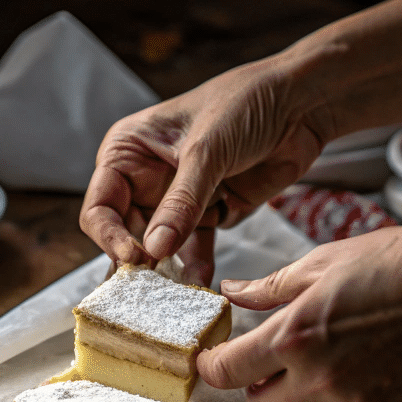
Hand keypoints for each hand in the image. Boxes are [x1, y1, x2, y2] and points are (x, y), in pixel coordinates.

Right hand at [79, 55, 330, 283]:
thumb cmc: (245, 103)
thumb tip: (154, 250)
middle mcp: (144, 178)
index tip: (133, 257)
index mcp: (126, 152)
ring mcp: (175, 200)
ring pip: (158, 247)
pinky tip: (201, 284)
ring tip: (173, 297)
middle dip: (136, 261)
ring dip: (165, 272)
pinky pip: (194, 250)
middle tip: (148, 290)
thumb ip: (181, 202)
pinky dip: (197, 268)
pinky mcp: (207, 215)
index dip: (109, 235)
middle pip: (124, 233)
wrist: (301, 103)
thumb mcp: (207, 150)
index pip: (100, 206)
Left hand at [196, 227, 401, 401]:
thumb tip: (230, 292)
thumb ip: (267, 289)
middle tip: (269, 364)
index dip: (212, 366)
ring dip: (298, 396)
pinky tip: (354, 370)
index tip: (215, 358)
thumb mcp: (318, 265)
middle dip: (255, 389)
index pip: (227, 372)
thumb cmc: (387, 265)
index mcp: (293, 337)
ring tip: (324, 359)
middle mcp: (319, 379)